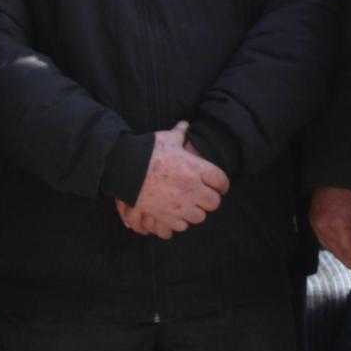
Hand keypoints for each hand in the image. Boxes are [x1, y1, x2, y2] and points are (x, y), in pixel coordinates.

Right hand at [128, 122, 228, 239]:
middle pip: (213, 202)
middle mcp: (192, 189)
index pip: (221, 181)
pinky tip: (177, 214)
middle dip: (210, 199)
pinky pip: (182, 225)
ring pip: (200, 217)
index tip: (220, 186)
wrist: (128, 168)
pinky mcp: (166, 216)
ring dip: (197, 211)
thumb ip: (180, 133)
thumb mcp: (168, 138)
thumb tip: (185, 124)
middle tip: (205, 196)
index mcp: (196, 169)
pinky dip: (181, 221)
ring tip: (191, 206)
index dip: (222, 184)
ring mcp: (180, 205)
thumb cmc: (149, 151)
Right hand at [309, 186, 350, 270]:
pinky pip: (323, 238)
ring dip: (342, 251)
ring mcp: (316, 225)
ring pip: (329, 248)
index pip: (348, 255)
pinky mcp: (313, 219)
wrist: (339, 173)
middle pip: (338, 253)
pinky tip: (343, 238)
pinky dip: (333, 242)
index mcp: (338, 229)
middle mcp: (323, 229)